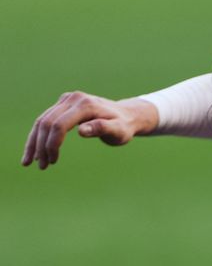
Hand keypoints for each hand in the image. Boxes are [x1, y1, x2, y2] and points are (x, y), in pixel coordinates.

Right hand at [22, 92, 157, 168]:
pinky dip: (37, 136)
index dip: (53, 144)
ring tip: (31, 162)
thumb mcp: (119, 131)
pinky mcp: (63, 104)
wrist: (126, 115)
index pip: (60, 125)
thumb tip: (81, 131)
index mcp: (85, 105)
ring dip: (35, 142)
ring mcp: (66, 99)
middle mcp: (72, 99)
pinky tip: (35, 151)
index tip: (53, 161)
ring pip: (42, 121)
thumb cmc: (124, 126)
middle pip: (47, 122)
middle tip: (41, 166)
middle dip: (40, 146)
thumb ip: (102, 129)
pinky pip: (45, 119)